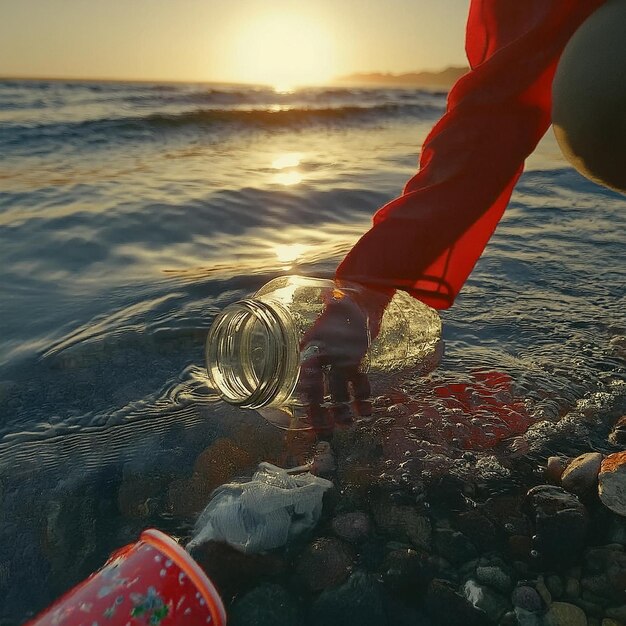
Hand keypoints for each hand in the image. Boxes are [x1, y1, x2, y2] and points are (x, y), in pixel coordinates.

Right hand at [295, 285, 390, 433]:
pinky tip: (366, 411)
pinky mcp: (354, 361)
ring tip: (348, 425)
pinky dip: (361, 396)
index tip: (307, 412)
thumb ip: (333, 304)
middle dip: (320, 411)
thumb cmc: (346, 303)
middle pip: (319, 389)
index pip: (306, 375)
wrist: (364, 300)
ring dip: (342, 409)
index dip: (306, 395)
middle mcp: (323, 357)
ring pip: (338, 390)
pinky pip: (356, 382)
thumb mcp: (338, 305)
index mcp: (312, 347)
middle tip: (324, 432)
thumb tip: (330, 295)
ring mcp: (339, 361)